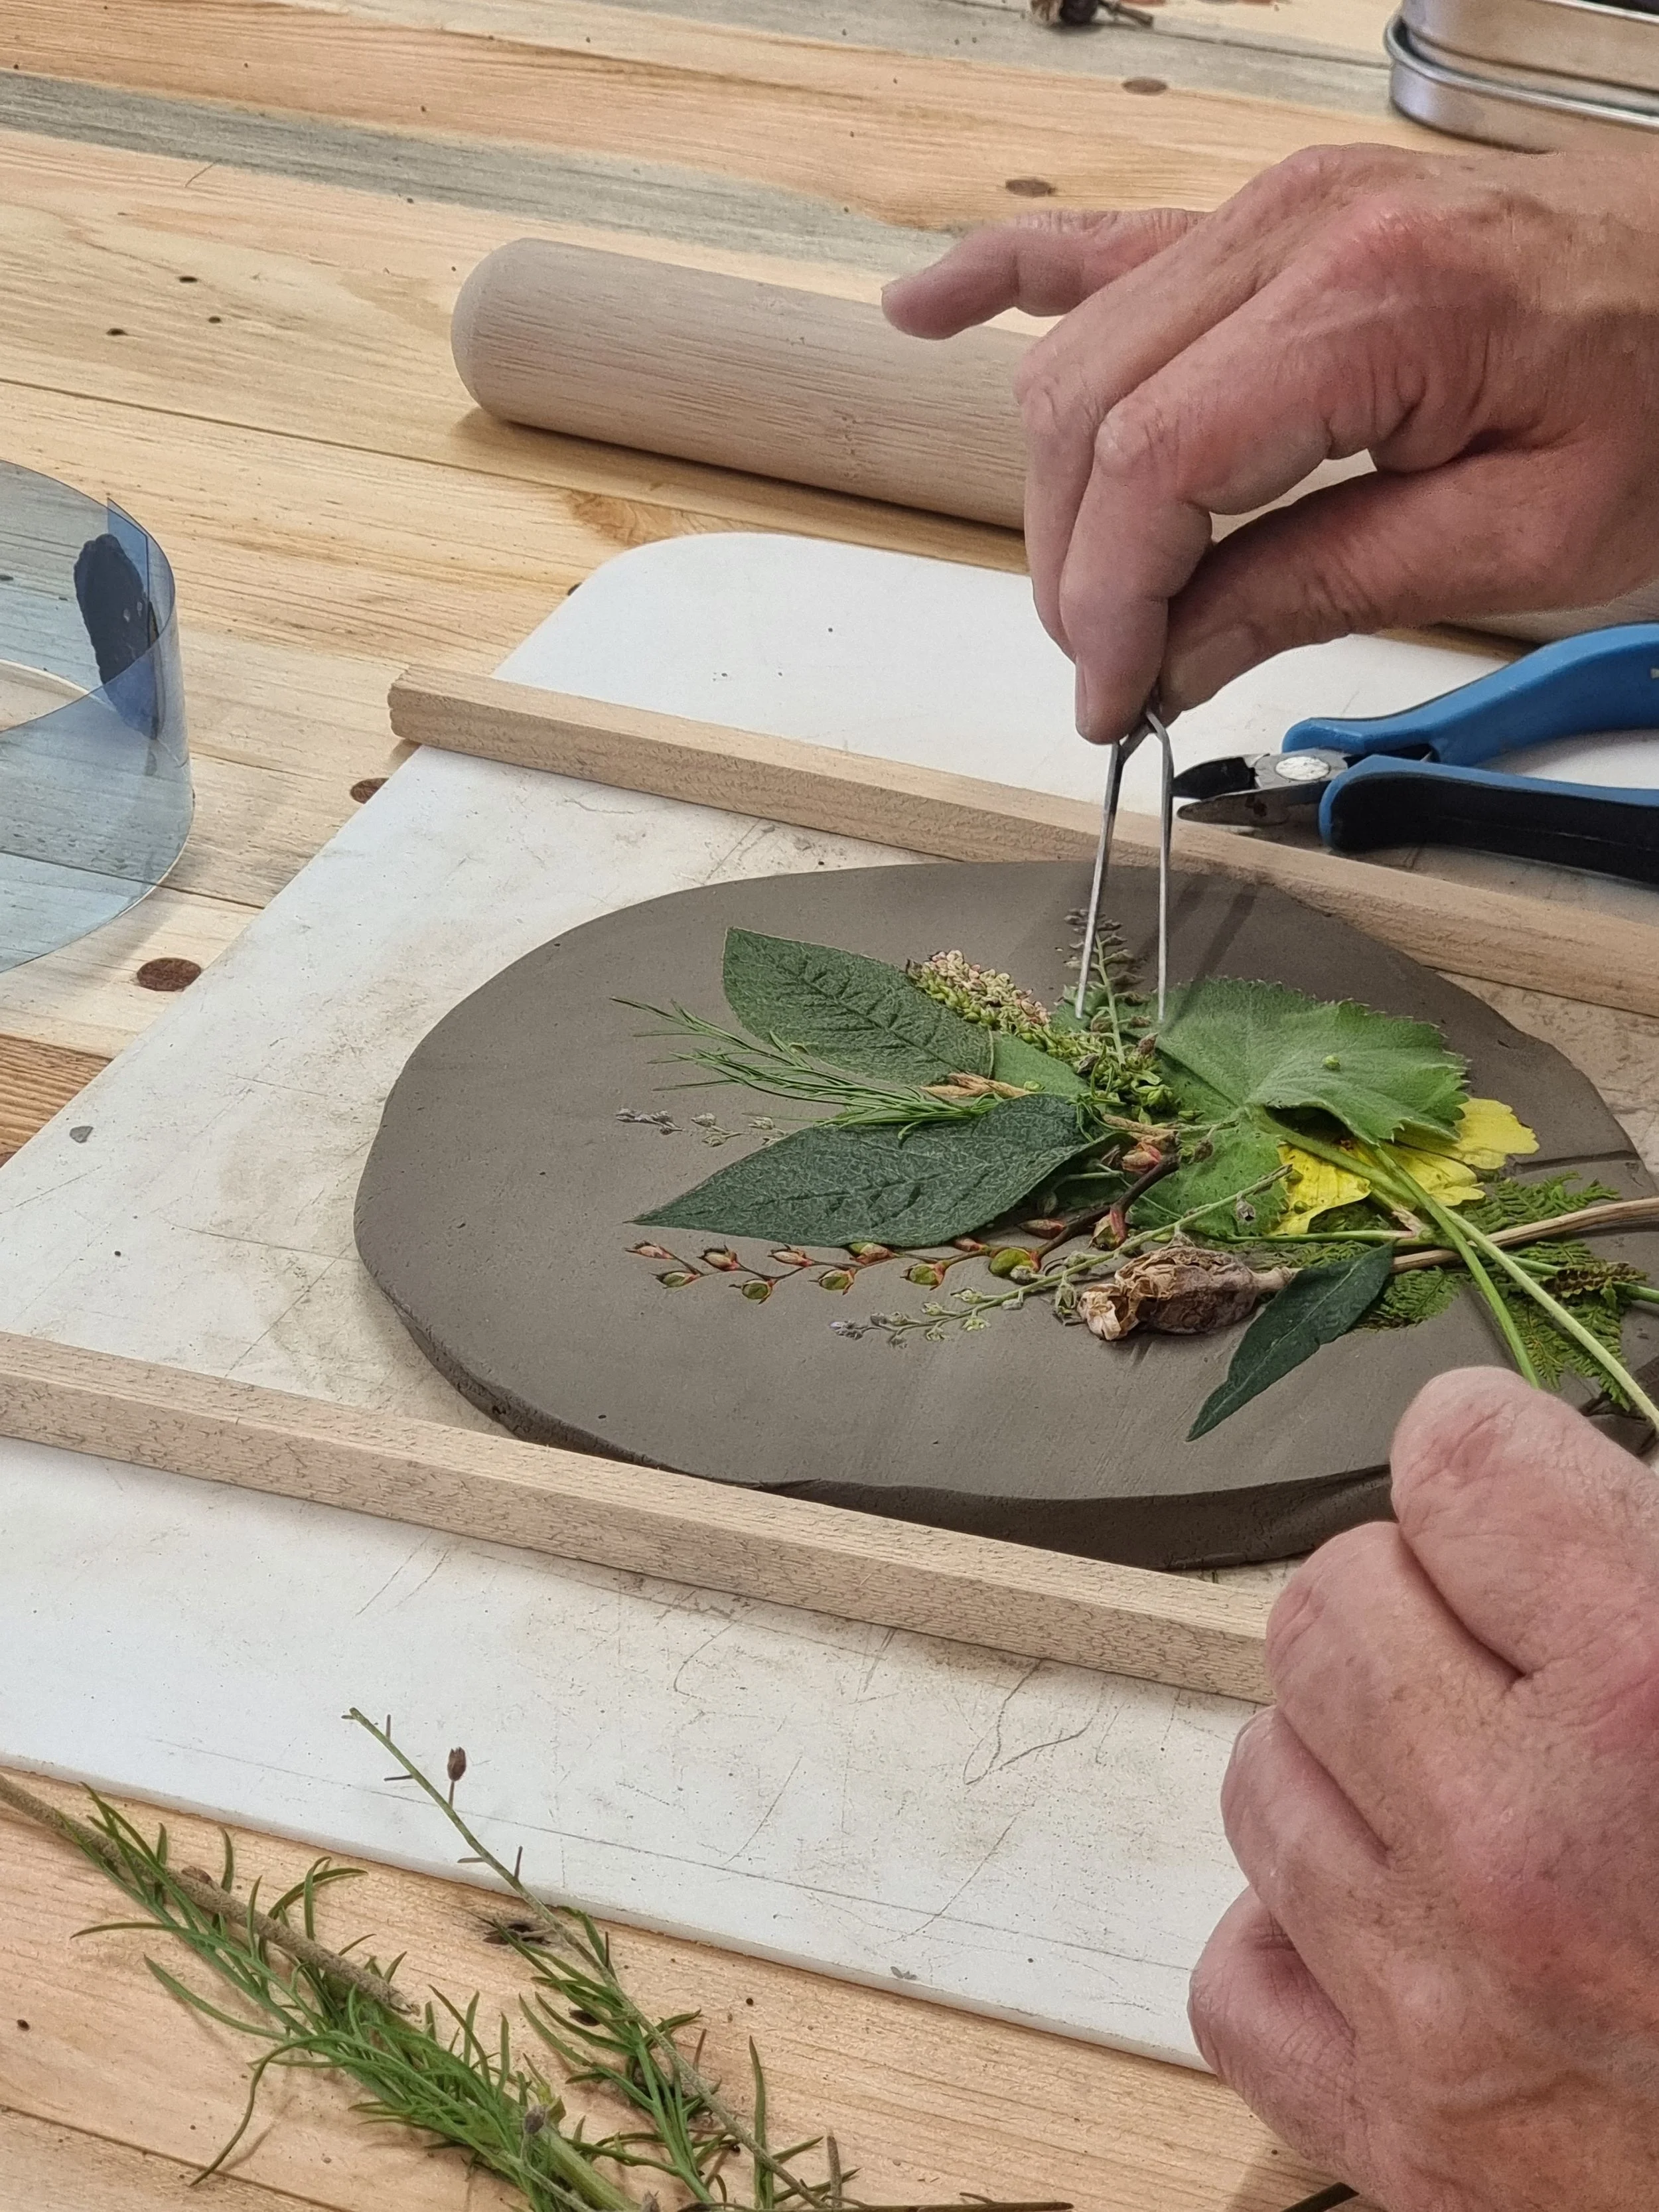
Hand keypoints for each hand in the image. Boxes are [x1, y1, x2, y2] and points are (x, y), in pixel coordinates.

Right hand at [882, 150, 1658, 741]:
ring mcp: (1271, 211)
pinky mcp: (1265, 223)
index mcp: (1373, 301)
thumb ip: (1325, 586)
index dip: (1111, 600)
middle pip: (1092, 411)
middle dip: (1081, 568)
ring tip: (1106, 599)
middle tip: (1120, 677)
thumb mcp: (1524, 536)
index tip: (1116, 702)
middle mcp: (1299, 229)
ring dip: (1063, 494)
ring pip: (1078, 359)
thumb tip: (1173, 657)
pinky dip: (1004, 284)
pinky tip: (925, 314)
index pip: (1155, 462)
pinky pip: (1097, 243)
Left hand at [1189, 1369, 1658, 2208]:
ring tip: (1488, 1810)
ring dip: (1358, 1773)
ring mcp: (1446, 2014)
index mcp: (1648, 1699)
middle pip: (1326, 1605)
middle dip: (1414, 1613)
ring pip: (1266, 1772)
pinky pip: (1243, 1976)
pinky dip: (1310, 1945)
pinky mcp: (1407, 2147)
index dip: (1499, 1470)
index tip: (1528, 1517)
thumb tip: (1501, 1467)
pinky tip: (1415, 1932)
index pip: (1454, 1459)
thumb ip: (1633, 1552)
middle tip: (1519, 1674)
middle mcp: (1523, 1856)